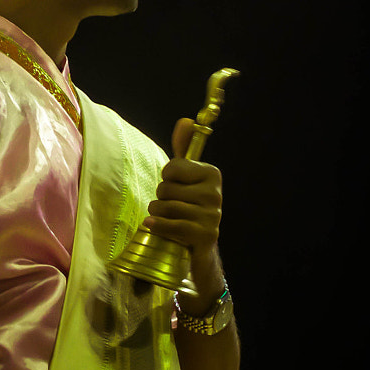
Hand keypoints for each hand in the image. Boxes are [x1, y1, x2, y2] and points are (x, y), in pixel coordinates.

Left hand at [143, 117, 223, 295]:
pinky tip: (153, 226)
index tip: (176, 188)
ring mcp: (212, 215)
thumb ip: (184, 149)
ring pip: (165, 207)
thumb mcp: (185, 178)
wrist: (198, 250)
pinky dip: (157, 226)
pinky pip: (170, 225)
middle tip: (172, 208)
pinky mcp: (204, 235)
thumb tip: (186, 120)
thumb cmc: (188, 208)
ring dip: (157, 214)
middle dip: (161, 199)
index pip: (172, 167)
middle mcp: (216, 193)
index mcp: (212, 174)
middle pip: (166, 188)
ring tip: (166, 219)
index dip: (166, 179)